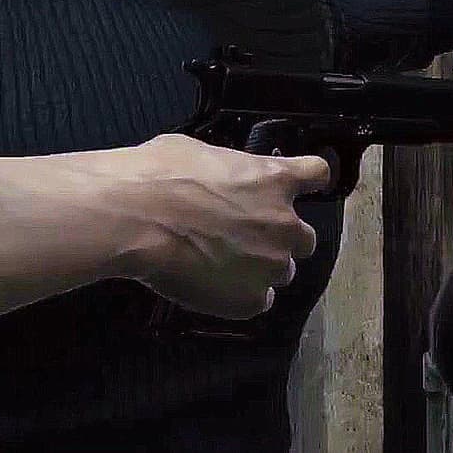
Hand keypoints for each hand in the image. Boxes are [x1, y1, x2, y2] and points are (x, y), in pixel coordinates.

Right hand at [93, 133, 330, 319]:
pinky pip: (260, 301)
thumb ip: (226, 169)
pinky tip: (217, 288)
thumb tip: (218, 175)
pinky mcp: (250, 299)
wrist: (134, 218)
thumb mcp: (198, 152)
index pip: (317, 175)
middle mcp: (284, 223)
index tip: (302, 186)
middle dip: (280, 238)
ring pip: (283, 271)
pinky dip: (243, 297)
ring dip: (262, 268)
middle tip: (246, 238)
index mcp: (275, 179)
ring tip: (224, 266)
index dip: (308, 182)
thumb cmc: (157, 177)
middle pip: (304, 237)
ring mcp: (271, 264)